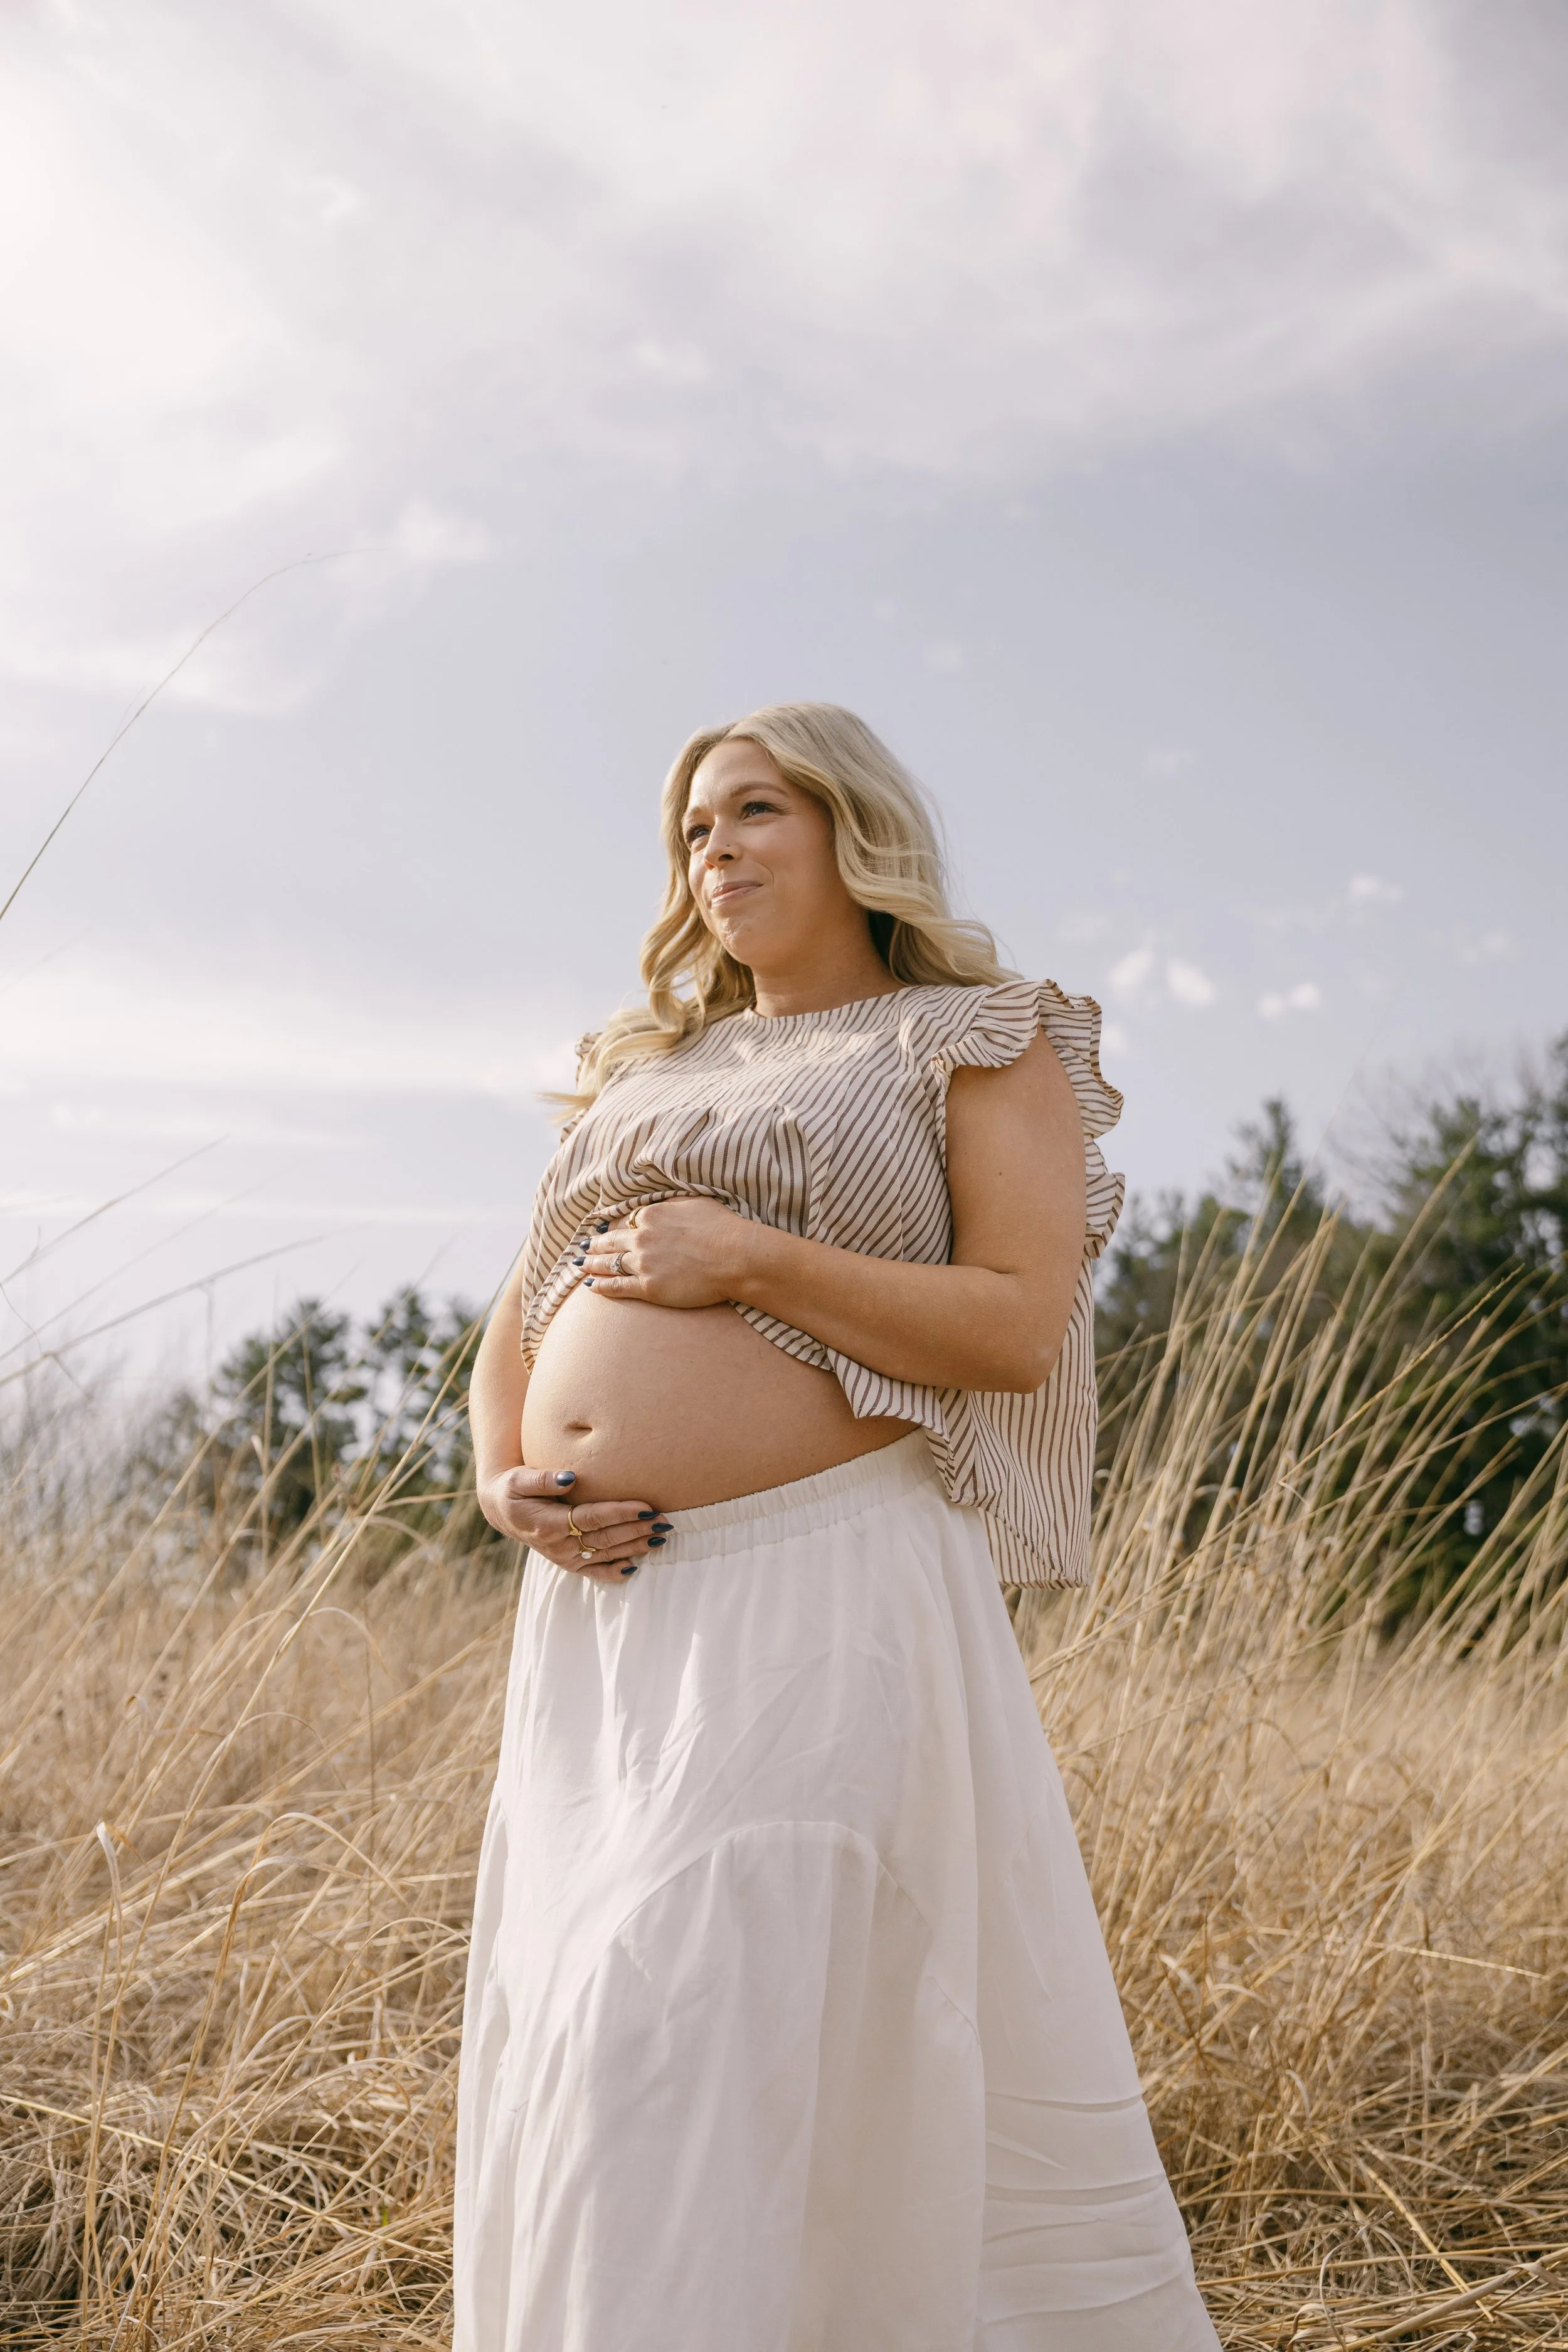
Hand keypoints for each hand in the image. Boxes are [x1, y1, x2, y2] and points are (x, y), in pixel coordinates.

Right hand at [477, 1466, 671, 1582]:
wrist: (503, 1511)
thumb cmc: (514, 1489)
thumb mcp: (520, 1479)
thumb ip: (543, 1479)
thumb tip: (570, 1477)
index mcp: (549, 1524)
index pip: (593, 1518)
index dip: (621, 1513)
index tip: (646, 1507)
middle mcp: (559, 1545)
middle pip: (606, 1538)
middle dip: (637, 1530)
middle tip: (666, 1520)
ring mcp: (564, 1558)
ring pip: (606, 1554)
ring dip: (635, 1546)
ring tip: (662, 1537)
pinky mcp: (569, 1564)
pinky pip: (595, 1573)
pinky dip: (615, 1572)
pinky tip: (635, 1567)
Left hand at [576, 1197, 756, 1309]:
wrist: (735, 1256)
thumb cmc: (723, 1228)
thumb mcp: (696, 1203)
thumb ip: (673, 1205)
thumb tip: (663, 1206)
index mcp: (652, 1215)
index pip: (626, 1222)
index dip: (614, 1227)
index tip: (605, 1231)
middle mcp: (642, 1237)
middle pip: (611, 1241)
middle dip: (595, 1245)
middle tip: (584, 1248)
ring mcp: (643, 1263)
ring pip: (609, 1264)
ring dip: (592, 1265)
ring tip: (581, 1266)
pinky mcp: (649, 1287)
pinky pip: (617, 1286)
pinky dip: (602, 1286)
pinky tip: (591, 1287)